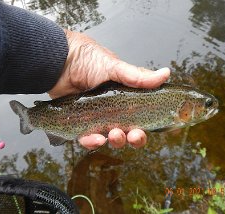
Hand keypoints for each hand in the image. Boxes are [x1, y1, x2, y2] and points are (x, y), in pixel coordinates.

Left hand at [49, 29, 169, 149]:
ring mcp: (96, 117)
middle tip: (135, 135)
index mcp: (124, 97)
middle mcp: (112, 110)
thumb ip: (137, 76)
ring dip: (116, 141)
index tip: (154, 128)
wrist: (58, 60)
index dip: (149, 125)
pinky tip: (96, 139)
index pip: (141, 115)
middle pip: (128, 131)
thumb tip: (166, 74)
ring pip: (110, 138)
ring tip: (115, 134)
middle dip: (135, 138)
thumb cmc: (87, 59)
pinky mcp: (79, 123)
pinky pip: (87, 138)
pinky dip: (92, 142)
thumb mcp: (114, 67)